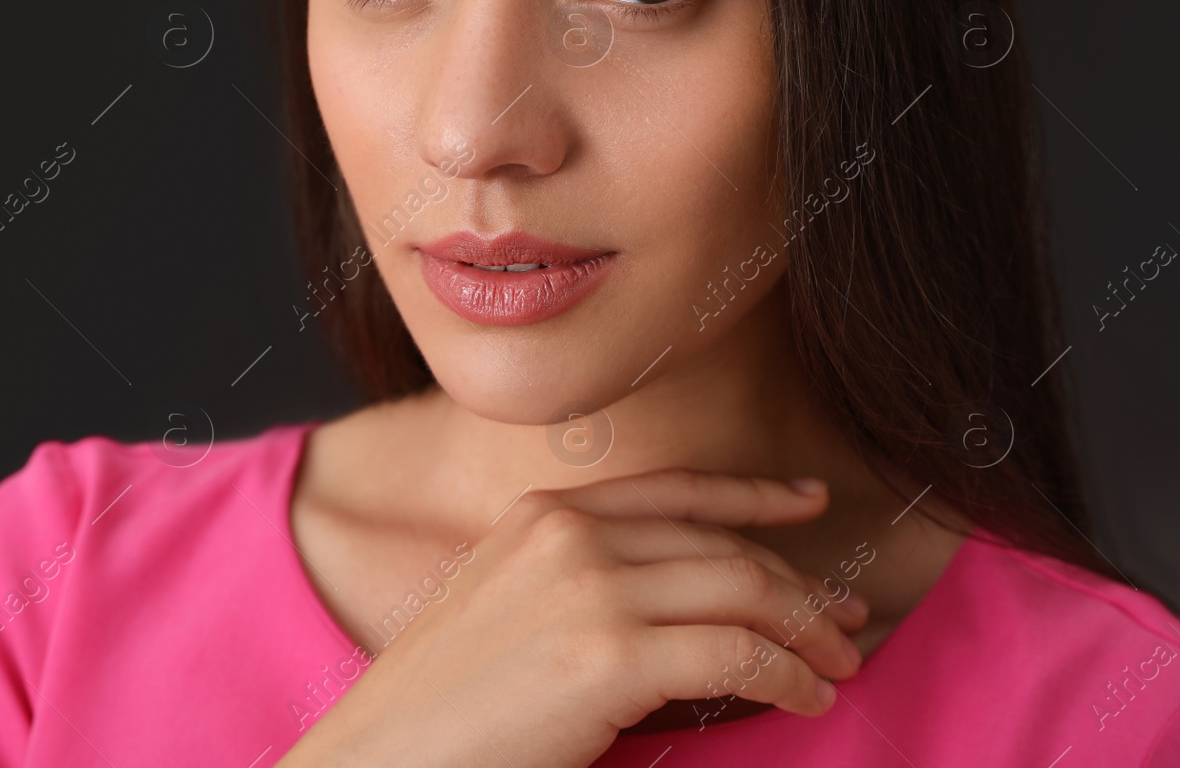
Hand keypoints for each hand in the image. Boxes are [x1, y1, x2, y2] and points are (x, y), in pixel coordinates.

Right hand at [277, 469, 867, 767]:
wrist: (383, 757)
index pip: (674, 488)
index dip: (752, 493)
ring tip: (838, 662)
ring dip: (807, 629)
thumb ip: (578, 581)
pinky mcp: (608, 654)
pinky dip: (787, 675)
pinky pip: (736, 654)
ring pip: (742, 590)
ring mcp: (589, 588)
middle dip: (798, 582)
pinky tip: (806, 697)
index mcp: (540, 515)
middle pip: (720, 544)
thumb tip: (678, 601)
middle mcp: (568, 533)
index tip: (807, 502)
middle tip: (846, 620)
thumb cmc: (443, 705)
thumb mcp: (504, 606)